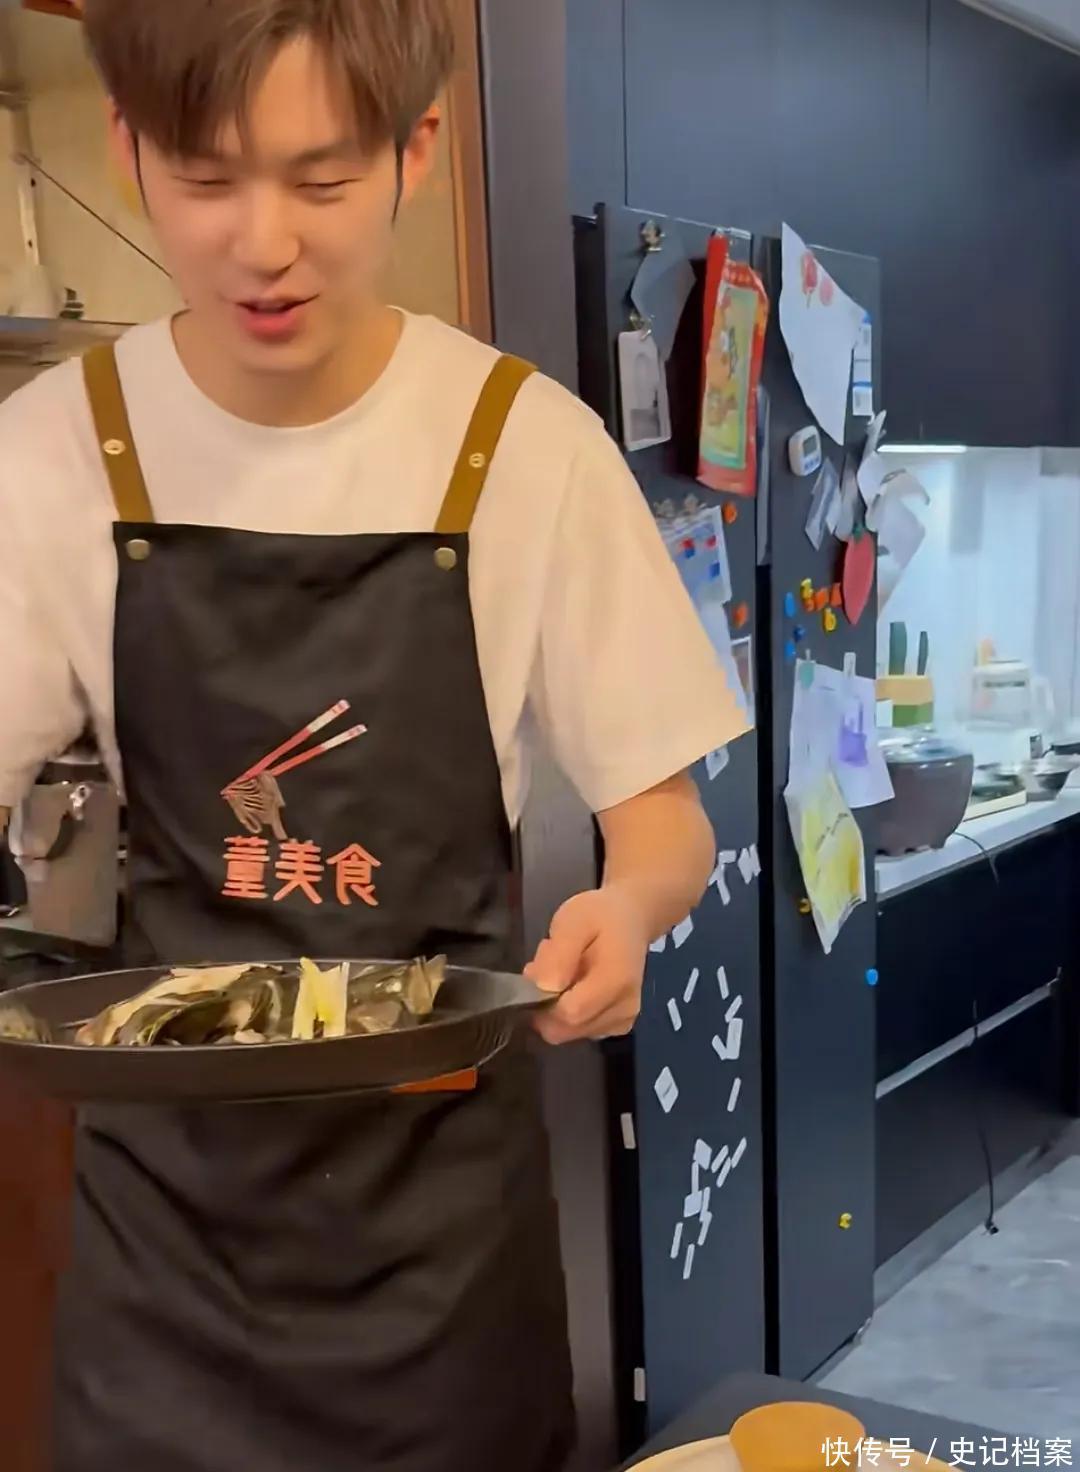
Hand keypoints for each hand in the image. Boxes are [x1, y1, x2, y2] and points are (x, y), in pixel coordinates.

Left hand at [526, 886, 649, 1045]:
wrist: (631, 920)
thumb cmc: (600, 916)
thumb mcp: (573, 921)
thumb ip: (558, 955)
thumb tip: (544, 989)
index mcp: (616, 981)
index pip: (569, 1014)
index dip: (541, 1000)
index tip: (536, 971)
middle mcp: (624, 1010)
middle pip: (565, 1029)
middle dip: (545, 1003)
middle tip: (550, 965)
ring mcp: (622, 1022)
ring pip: (567, 1032)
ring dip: (554, 1006)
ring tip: (564, 971)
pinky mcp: (616, 1027)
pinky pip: (577, 1030)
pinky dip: (567, 1011)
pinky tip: (574, 984)